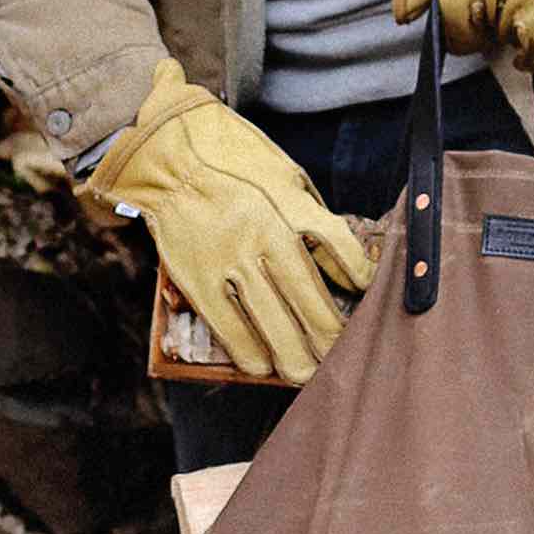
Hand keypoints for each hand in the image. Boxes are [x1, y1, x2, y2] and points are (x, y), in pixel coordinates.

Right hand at [77, 60, 375, 383]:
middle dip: (328, 336)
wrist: (166, 160)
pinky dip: (247, 350)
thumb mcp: (281, 176)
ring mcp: (229, 259)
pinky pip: (227, 324)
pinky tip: (260, 365)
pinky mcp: (198, 277)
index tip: (367, 294)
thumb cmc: (228, 166)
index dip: (357, 274)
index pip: (339, 244)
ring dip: (292, 354)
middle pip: (307, 297)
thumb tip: (338, 261)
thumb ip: (310, 214)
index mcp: (287, 206)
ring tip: (305, 373)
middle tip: (340, 358)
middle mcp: (263, 235)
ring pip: (270, 319)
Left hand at [393, 0, 533, 72]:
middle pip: (483, 34)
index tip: (464, 30)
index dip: (457, 36)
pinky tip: (532, 52)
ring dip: (510, 35)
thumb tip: (405, 19)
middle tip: (486, 15)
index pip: (453, 26)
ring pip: (514, 37)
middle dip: (482, 33)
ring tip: (509, 13)